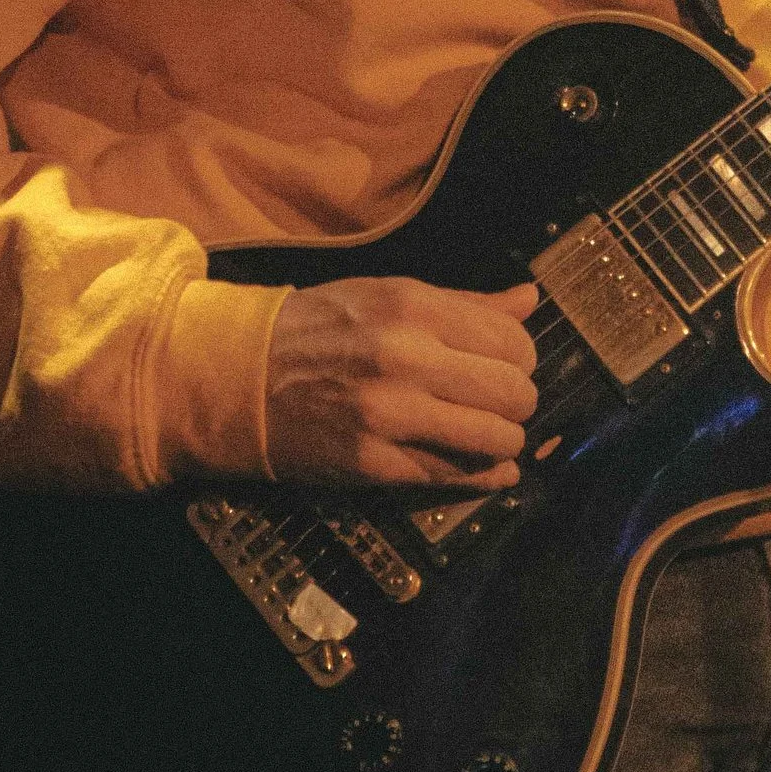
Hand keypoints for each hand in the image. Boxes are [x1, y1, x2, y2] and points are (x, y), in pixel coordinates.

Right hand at [263, 275, 539, 487]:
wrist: (242, 376)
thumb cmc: (320, 329)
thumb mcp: (389, 294)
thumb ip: (465, 302)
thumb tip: (528, 300)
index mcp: (414, 308)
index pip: (511, 341)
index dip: (520, 358)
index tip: (508, 365)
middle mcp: (407, 359)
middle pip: (513, 392)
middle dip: (518, 402)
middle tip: (503, 403)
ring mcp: (389, 415)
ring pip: (494, 439)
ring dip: (503, 441)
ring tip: (489, 435)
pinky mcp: (372, 464)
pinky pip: (452, 476)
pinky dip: (482, 477)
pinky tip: (490, 471)